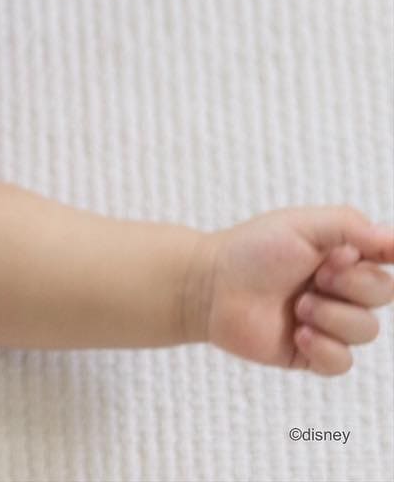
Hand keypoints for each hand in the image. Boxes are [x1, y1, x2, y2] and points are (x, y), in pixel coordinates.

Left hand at [187, 206, 393, 375]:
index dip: (383, 255)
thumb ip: (349, 225)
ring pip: (367, 330)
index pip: (386, 256)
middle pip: (384, 293)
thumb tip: (392, 238)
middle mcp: (340, 288)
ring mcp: (329, 321)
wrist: (212, 287)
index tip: (354, 254)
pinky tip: (298, 334)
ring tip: (297, 306)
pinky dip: (323, 348)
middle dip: (352, 285)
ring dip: (331, 316)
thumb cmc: (252, 250)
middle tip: (316, 277)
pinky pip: (343, 362)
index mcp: (340, 253)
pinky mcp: (314, 353)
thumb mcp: (301, 225)